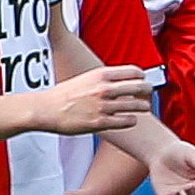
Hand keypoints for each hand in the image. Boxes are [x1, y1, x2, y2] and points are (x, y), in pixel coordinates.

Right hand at [28, 63, 151, 136]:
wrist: (47, 109)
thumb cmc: (66, 94)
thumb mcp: (87, 78)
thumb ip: (105, 78)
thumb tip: (122, 80)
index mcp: (101, 74)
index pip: (135, 72)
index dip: (142, 77)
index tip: (142, 81)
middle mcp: (104, 88)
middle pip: (140, 87)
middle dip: (148, 91)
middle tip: (148, 96)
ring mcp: (103, 106)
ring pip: (137, 105)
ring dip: (143, 107)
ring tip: (143, 108)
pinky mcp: (100, 123)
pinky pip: (127, 121)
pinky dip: (132, 120)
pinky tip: (129, 119)